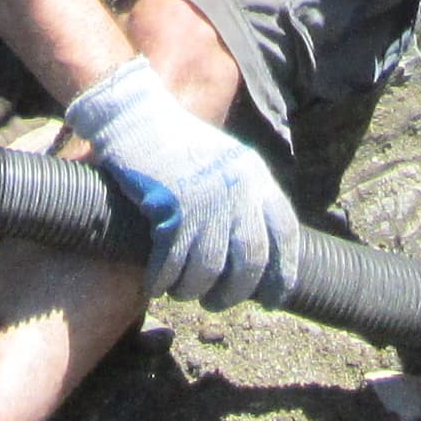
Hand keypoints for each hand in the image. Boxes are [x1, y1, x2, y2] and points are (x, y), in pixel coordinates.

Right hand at [67, 55, 302, 308]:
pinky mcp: (170, 208)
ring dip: (193, 290)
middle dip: (233, 292)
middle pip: (250, 261)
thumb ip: (244, 198)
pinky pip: (172, 263)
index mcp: (256, 177)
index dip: (282, 273)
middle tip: (215, 303)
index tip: (272, 299)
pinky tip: (157, 285)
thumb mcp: (226, 163)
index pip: (284, 234)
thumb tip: (251, 254)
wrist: (136, 118)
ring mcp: (206, 200)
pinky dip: (164, 281)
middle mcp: (238, 190)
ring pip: (209, 270)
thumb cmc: (178, 145)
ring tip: (181, 292)